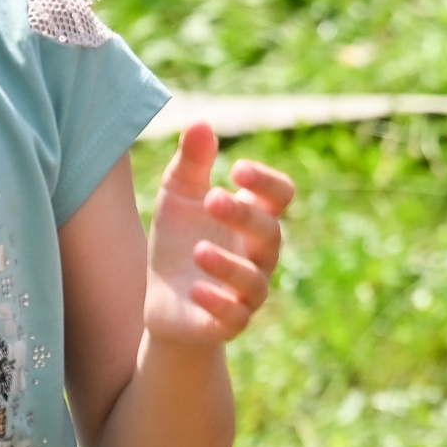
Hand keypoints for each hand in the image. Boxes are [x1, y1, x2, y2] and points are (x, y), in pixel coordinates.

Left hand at [145, 123, 294, 347]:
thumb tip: (201, 123)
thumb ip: (192, 163)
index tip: (237, 168)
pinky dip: (219, 302)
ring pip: (255, 280)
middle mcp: (258, 256)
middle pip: (270, 233)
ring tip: (198, 250)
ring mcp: (246, 291)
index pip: (281, 197)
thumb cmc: (180, 243)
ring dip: (228, 264)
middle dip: (244, 216)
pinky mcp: (227, 323)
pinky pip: (235, 316)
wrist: (165, 303)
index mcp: (253, 219)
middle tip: (212, 198)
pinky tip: (195, 288)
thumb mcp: (179, 198)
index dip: (267, 182)